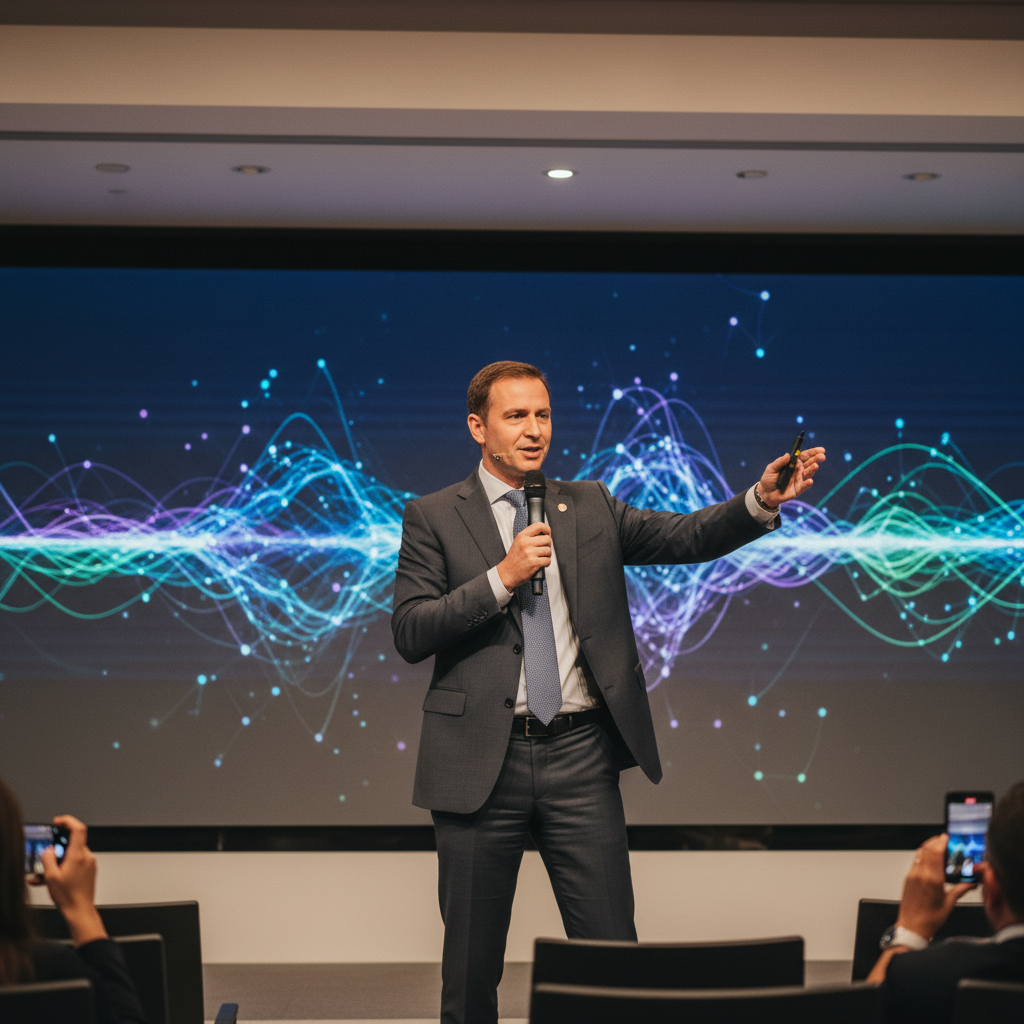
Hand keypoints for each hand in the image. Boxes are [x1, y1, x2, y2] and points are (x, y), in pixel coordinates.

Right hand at [41, 814, 106, 946]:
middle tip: (46, 855)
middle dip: (57, 848)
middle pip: (72, 842)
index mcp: (78, 855)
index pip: (78, 829)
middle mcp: (86, 856)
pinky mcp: (88, 870)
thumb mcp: (51, 877)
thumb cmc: (69, 896)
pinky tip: (50, 879)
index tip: (58, 821)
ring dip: (57, 862)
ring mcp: (89, 863)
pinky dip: (62, 868)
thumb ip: (48, 859)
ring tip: (42, 875)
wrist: (80, 911)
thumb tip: (48, 849)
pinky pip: (74, 864)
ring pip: (71, 855)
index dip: (68, 821)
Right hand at [497, 522, 551, 590]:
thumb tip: (545, 534)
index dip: (547, 530)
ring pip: (548, 550)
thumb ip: (529, 537)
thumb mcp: (518, 543)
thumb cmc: (514, 559)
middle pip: (547, 539)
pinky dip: (546, 563)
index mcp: (522, 536)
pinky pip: (548, 560)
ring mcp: (529, 553)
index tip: (547, 534)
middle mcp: (525, 543)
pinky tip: (541, 563)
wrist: (507, 573)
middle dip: (548, 545)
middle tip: (543, 549)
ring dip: (547, 555)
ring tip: (541, 557)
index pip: (539, 526)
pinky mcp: (533, 563)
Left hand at [759, 446, 825, 505]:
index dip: (813, 452)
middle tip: (822, 456)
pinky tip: (810, 480)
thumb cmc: (769, 479)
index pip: (804, 456)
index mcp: (793, 463)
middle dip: (816, 459)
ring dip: (812, 470)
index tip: (821, 450)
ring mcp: (799, 480)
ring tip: (815, 465)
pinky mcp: (798, 489)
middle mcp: (798, 470)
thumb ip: (779, 462)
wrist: (766, 493)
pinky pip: (804, 486)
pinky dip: (807, 484)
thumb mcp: (771, 468)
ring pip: (808, 473)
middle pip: (809, 463)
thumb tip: (788, 455)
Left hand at [896, 834, 976, 941]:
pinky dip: (922, 856)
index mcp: (932, 879)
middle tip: (942, 839)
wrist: (912, 926)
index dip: (940, 842)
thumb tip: (971, 883)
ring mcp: (912, 875)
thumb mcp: (949, 903)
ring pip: (919, 854)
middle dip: (934, 842)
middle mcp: (920, 874)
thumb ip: (961, 890)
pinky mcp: (907, 878)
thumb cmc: (930, 918)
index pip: (936, 853)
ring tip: (936, 846)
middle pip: (926, 850)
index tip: (946, 838)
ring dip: (927, 847)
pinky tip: (928, 858)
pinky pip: (915, 861)